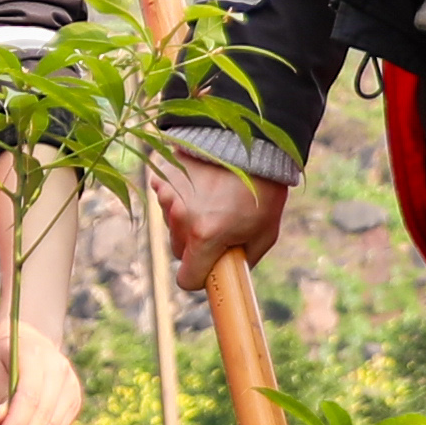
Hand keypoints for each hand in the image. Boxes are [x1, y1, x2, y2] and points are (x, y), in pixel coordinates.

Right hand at [153, 152, 289, 289]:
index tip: (211, 268)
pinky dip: (179, 198)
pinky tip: (200, 186)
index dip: (200, 277)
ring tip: (213, 200)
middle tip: (219, 228)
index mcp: (205, 235)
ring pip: (172, 225)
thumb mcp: (264, 234)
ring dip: (186, 220)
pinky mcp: (162, 177)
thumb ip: (241, 260)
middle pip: (179, 251)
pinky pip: (166, 201)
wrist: (253, 145)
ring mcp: (168, 195)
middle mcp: (181, 217)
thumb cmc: (263, 191)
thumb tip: (228, 274)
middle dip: (196, 247)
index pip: (187, 279)